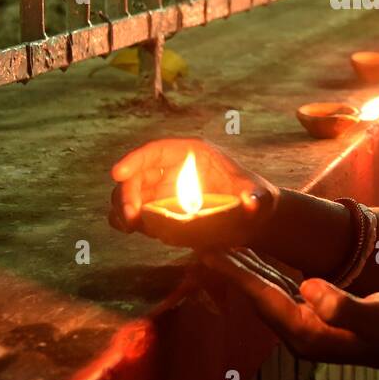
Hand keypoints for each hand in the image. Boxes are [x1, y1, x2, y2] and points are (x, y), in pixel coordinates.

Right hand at [109, 138, 278, 248]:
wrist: (251, 221)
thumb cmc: (256, 201)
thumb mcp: (260, 199)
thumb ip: (255, 200)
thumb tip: (251, 203)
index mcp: (192, 154)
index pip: (156, 150)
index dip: (135, 159)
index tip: (118, 172)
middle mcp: (172, 169)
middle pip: (138, 174)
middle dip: (128, 193)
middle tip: (132, 217)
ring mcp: (163, 190)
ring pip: (130, 193)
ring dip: (123, 207)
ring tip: (130, 225)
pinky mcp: (159, 210)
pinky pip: (134, 211)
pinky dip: (126, 219)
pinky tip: (130, 229)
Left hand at [199, 248, 378, 377]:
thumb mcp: (376, 314)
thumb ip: (341, 304)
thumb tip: (309, 287)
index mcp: (309, 333)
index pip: (264, 297)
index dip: (237, 274)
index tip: (211, 252)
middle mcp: (302, 333)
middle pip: (258, 294)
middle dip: (233, 269)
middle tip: (207, 241)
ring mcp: (308, 326)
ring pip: (268, 292)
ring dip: (247, 269)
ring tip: (225, 245)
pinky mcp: (317, 318)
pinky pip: (282, 292)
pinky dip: (266, 273)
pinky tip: (259, 260)